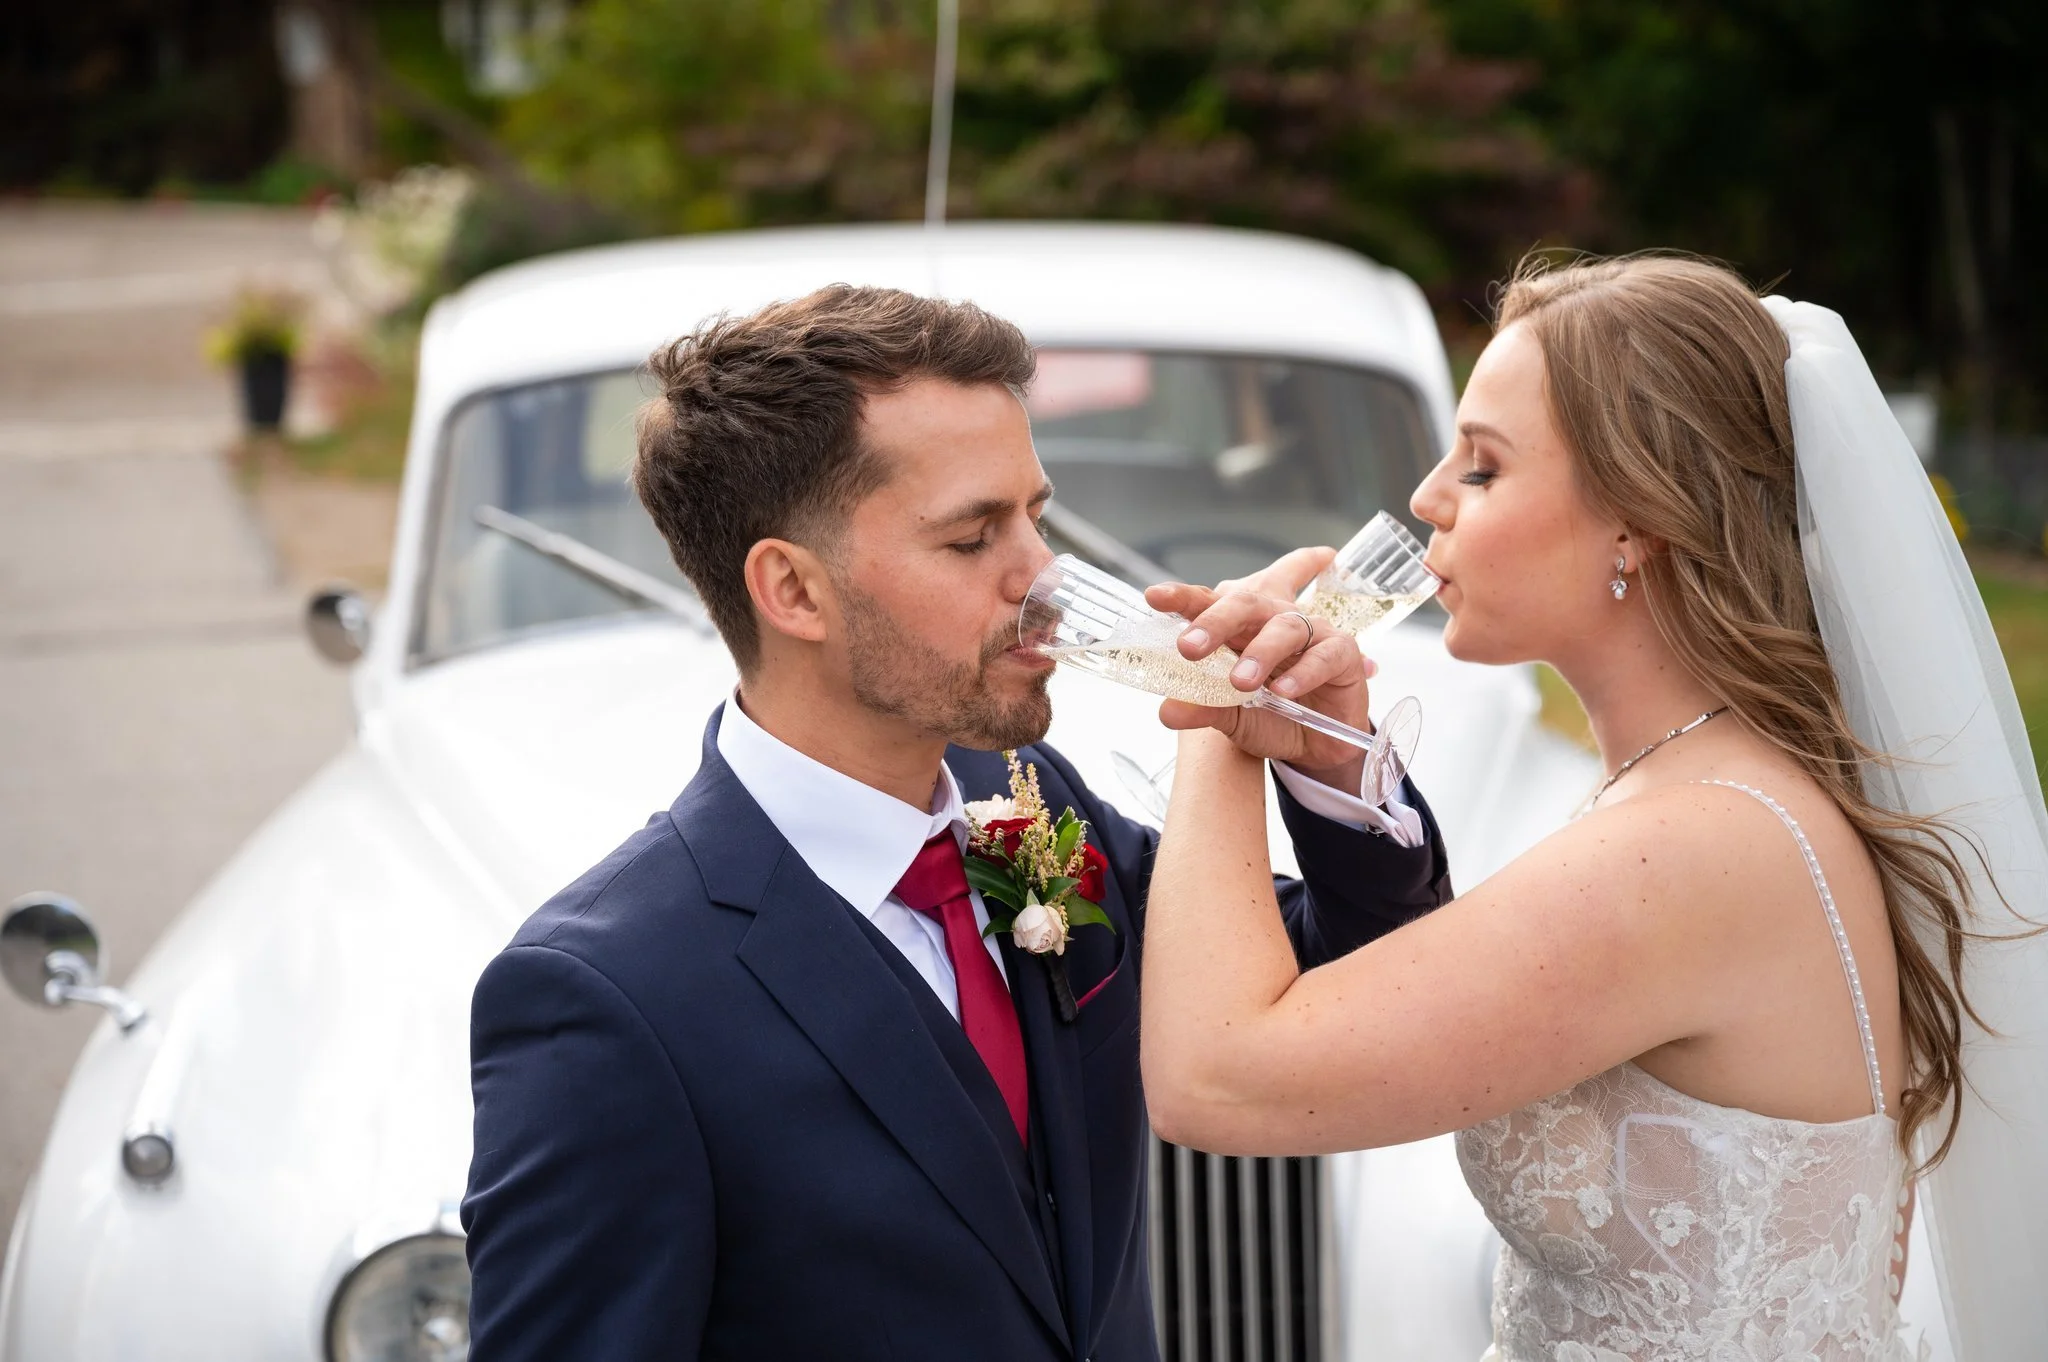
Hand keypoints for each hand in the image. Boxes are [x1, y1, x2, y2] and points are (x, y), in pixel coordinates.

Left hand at [1142, 547, 1376, 787]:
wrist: (1317, 748)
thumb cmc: (1272, 717)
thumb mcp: (1232, 717)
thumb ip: (1203, 708)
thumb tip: (1168, 711)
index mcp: (1238, 629)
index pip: (1207, 602)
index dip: (1182, 596)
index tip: (1154, 597)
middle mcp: (1271, 621)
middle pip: (1244, 603)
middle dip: (1215, 620)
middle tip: (1188, 647)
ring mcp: (1310, 632)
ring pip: (1285, 626)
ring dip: (1260, 652)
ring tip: (1240, 681)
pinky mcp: (1342, 653)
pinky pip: (1323, 655)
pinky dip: (1303, 673)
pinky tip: (1283, 691)